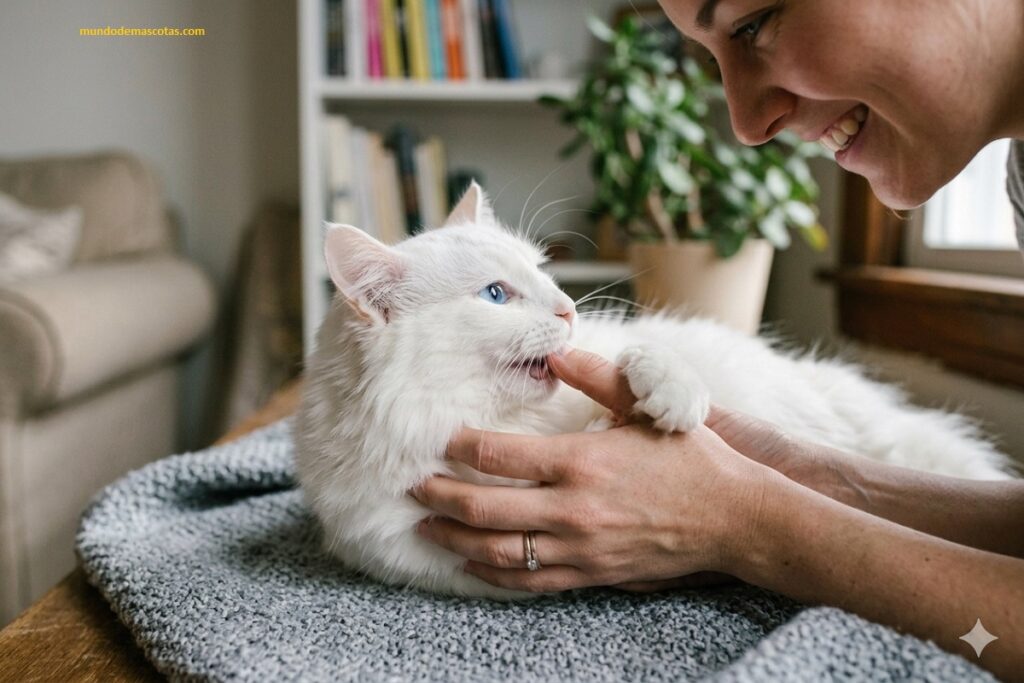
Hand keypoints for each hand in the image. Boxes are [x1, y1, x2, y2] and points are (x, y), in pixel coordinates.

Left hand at [410, 348, 773, 591]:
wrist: (733, 519)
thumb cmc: (691, 460)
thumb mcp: (645, 409)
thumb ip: (597, 377)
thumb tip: (555, 349)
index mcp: (580, 461)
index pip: (497, 455)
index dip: (460, 447)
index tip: (441, 440)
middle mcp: (571, 509)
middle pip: (482, 509)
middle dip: (439, 498)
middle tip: (413, 487)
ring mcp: (578, 548)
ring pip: (497, 552)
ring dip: (454, 541)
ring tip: (427, 528)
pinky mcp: (590, 574)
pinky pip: (528, 581)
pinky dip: (492, 574)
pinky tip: (472, 564)